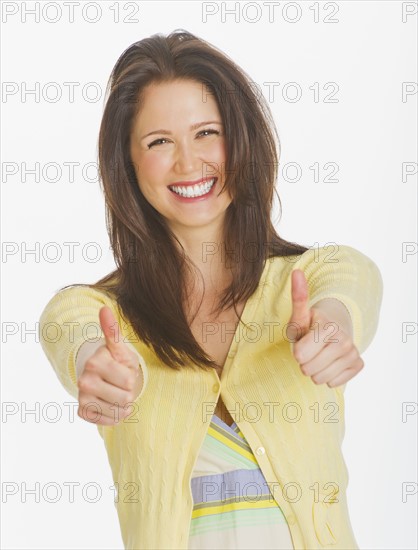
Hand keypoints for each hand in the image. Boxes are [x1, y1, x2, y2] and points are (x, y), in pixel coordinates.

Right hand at [77, 306, 142, 425]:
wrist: (103, 375)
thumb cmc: (117, 360)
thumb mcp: (120, 347)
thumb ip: (112, 330)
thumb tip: (105, 309)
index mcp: (94, 362)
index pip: (129, 381)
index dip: (132, 377)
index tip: (123, 369)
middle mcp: (84, 380)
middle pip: (125, 398)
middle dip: (129, 391)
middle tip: (121, 382)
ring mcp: (82, 397)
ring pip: (118, 412)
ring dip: (123, 404)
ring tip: (116, 392)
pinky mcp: (83, 411)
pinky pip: (108, 422)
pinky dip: (115, 416)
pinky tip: (111, 404)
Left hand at [287, 269, 363, 387]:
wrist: (335, 327)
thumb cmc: (310, 325)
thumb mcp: (299, 315)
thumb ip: (298, 297)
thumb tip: (296, 271)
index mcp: (327, 326)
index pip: (299, 356)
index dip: (296, 351)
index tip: (302, 341)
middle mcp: (344, 339)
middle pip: (308, 370)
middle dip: (305, 362)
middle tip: (310, 349)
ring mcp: (353, 352)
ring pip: (320, 379)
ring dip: (315, 370)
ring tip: (319, 355)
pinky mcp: (359, 364)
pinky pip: (334, 383)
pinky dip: (328, 376)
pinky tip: (330, 361)